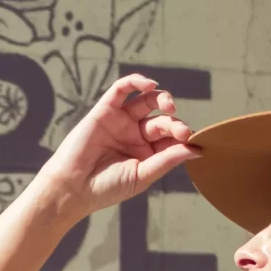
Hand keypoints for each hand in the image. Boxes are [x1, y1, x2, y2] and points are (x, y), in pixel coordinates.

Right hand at [31, 73, 198, 220]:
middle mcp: (135, 135)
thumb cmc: (106, 187)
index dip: (184, 136)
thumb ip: (168, 160)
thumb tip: (197, 149)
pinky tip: (150, 85)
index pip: (171, 138)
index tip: (193, 141)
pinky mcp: (104, 111)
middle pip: (162, 120)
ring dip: (162, 98)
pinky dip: (136, 82)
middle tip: (181, 132)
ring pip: (146, 101)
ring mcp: (120, 121)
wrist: (73, 188)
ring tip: (169, 105)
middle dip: (174, 124)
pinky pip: (122, 89)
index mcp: (146, 152)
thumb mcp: (143, 175)